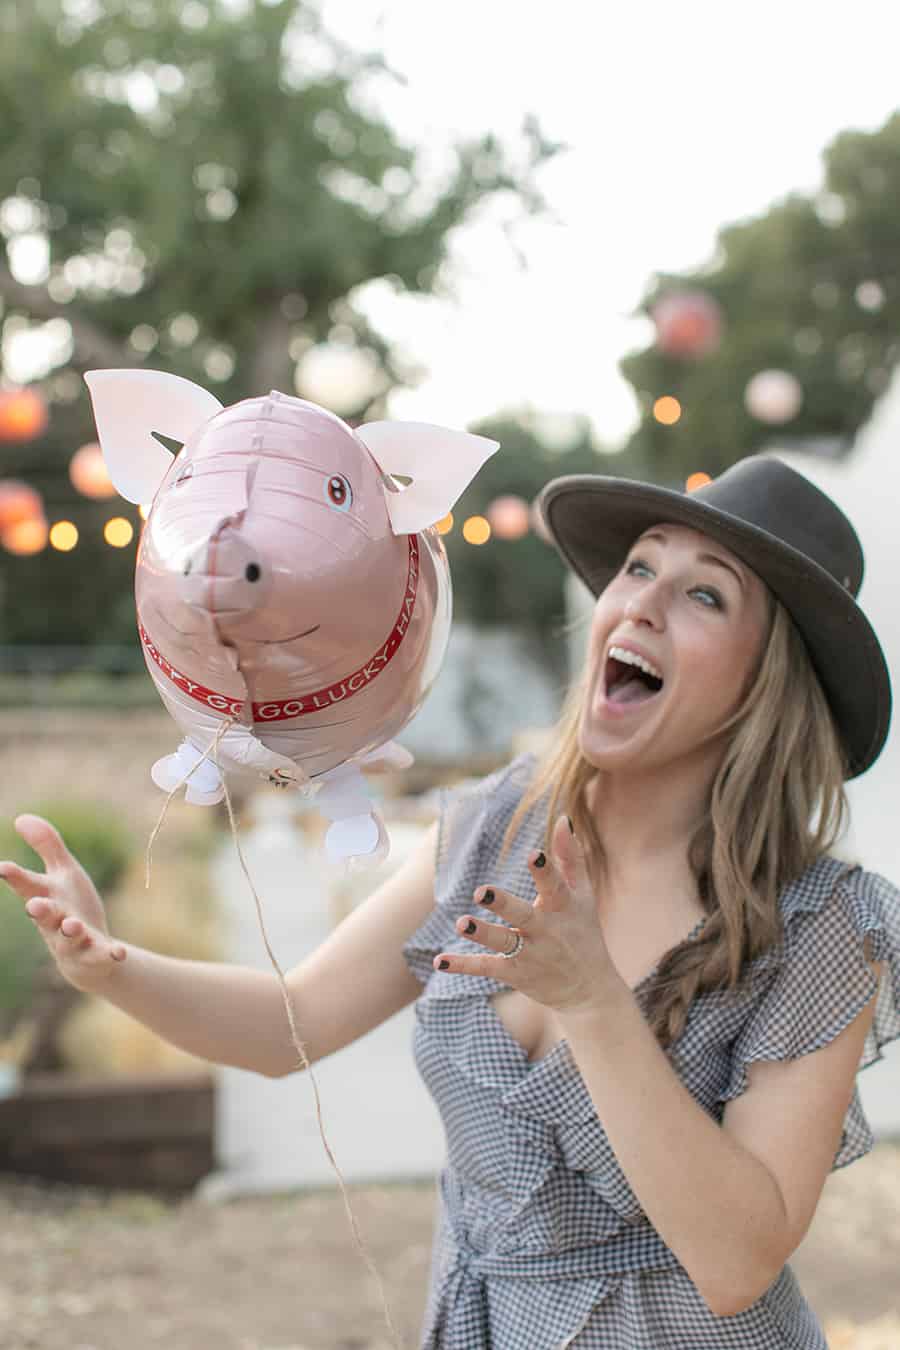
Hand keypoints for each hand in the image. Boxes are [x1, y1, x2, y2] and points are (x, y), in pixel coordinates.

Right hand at [0, 815, 125, 992]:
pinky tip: (118, 952)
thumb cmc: (70, 906)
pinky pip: (102, 953)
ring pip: (69, 937)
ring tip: (72, 925)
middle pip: (45, 915)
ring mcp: (75, 940)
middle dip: (40, 910)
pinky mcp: (97, 952)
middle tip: (34, 905)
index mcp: (46, 897)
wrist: (87, 955)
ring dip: (71, 930)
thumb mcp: (62, 873)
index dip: (15, 876)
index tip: (2, 867)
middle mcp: (55, 920)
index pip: (27, 885)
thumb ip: (45, 845)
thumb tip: (20, 817)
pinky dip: (110, 953)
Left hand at [432, 814, 620, 1015]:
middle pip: (524, 915)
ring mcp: (531, 954)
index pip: (555, 887)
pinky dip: (463, 965)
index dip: (545, 871)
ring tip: (462, 923)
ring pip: (503, 942)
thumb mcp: (582, 895)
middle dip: (503, 904)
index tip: (533, 853)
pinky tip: (439, 961)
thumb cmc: (583, 932)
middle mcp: (547, 932)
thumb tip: (564, 819)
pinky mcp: (516, 973)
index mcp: (564, 908)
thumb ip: (571, 857)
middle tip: (480, 891)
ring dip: (482, 934)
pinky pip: (486, 967)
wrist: (588, 990)